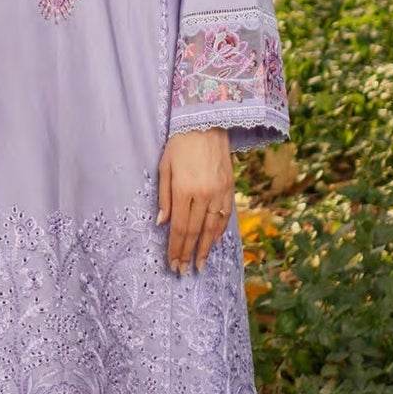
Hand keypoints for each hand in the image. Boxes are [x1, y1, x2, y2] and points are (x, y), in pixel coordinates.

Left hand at [156, 128, 232, 273]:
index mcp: (184, 190)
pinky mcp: (230, 187)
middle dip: (188, 254)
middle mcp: (203, 194)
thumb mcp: (164, 167)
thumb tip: (162, 223)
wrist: (206, 122)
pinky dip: (219, 231)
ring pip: (212, 227)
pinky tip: (213, 242)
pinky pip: (225, 215)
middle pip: (195, 232)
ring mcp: (219, 192)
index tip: (173, 264)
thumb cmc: (179, 144)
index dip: (176, 249)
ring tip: (200, 264)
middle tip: (184, 271)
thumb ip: (164, 197)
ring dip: (205, 248)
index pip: (179, 228)